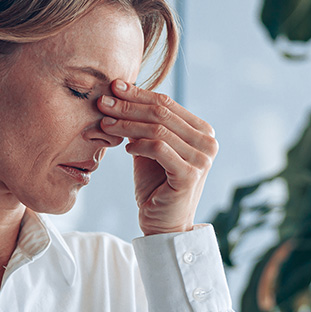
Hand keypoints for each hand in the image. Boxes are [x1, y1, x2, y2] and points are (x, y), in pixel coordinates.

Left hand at [97, 79, 216, 235]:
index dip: (138, 94)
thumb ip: (143, 125)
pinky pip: (158, 148)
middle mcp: (207, 142)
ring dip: (127, 124)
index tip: (113, 86)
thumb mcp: (148, 149)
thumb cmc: (156, 186)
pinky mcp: (190, 175)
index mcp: (202, 131)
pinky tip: (125, 148)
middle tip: (102, 101)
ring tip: (105, 123)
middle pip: (161, 113)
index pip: (167, 103)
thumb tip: (120, 94)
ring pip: (158, 129)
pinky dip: (138, 144)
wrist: (163, 224)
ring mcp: (202, 159)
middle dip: (128, 105)